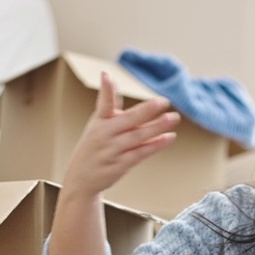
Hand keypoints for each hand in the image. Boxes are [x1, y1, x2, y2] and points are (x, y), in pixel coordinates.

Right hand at [61, 71, 180, 201]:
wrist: (81, 178)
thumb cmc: (94, 146)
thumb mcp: (96, 123)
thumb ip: (107, 103)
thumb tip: (108, 77)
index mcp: (99, 121)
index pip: (102, 104)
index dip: (105, 90)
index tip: (106, 76)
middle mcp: (105, 135)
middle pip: (128, 120)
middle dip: (147, 110)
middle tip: (164, 101)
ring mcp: (112, 151)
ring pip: (138, 137)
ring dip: (157, 127)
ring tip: (173, 118)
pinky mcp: (120, 165)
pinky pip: (141, 153)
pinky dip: (155, 145)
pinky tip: (169, 137)